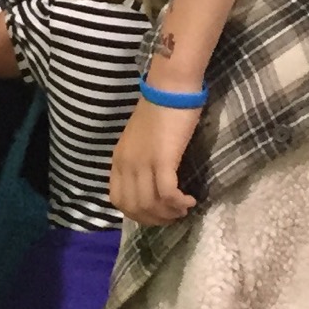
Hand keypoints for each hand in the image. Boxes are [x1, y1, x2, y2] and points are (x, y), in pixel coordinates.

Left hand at [109, 97, 200, 226]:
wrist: (170, 89)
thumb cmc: (159, 110)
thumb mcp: (140, 141)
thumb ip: (140, 161)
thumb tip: (150, 185)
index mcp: (118, 160)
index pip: (118, 200)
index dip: (137, 214)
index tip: (157, 213)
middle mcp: (126, 165)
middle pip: (134, 208)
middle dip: (155, 219)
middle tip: (173, 216)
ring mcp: (142, 163)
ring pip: (150, 205)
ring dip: (169, 213)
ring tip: (184, 209)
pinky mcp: (162, 160)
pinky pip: (167, 194)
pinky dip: (178, 203)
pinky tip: (189, 201)